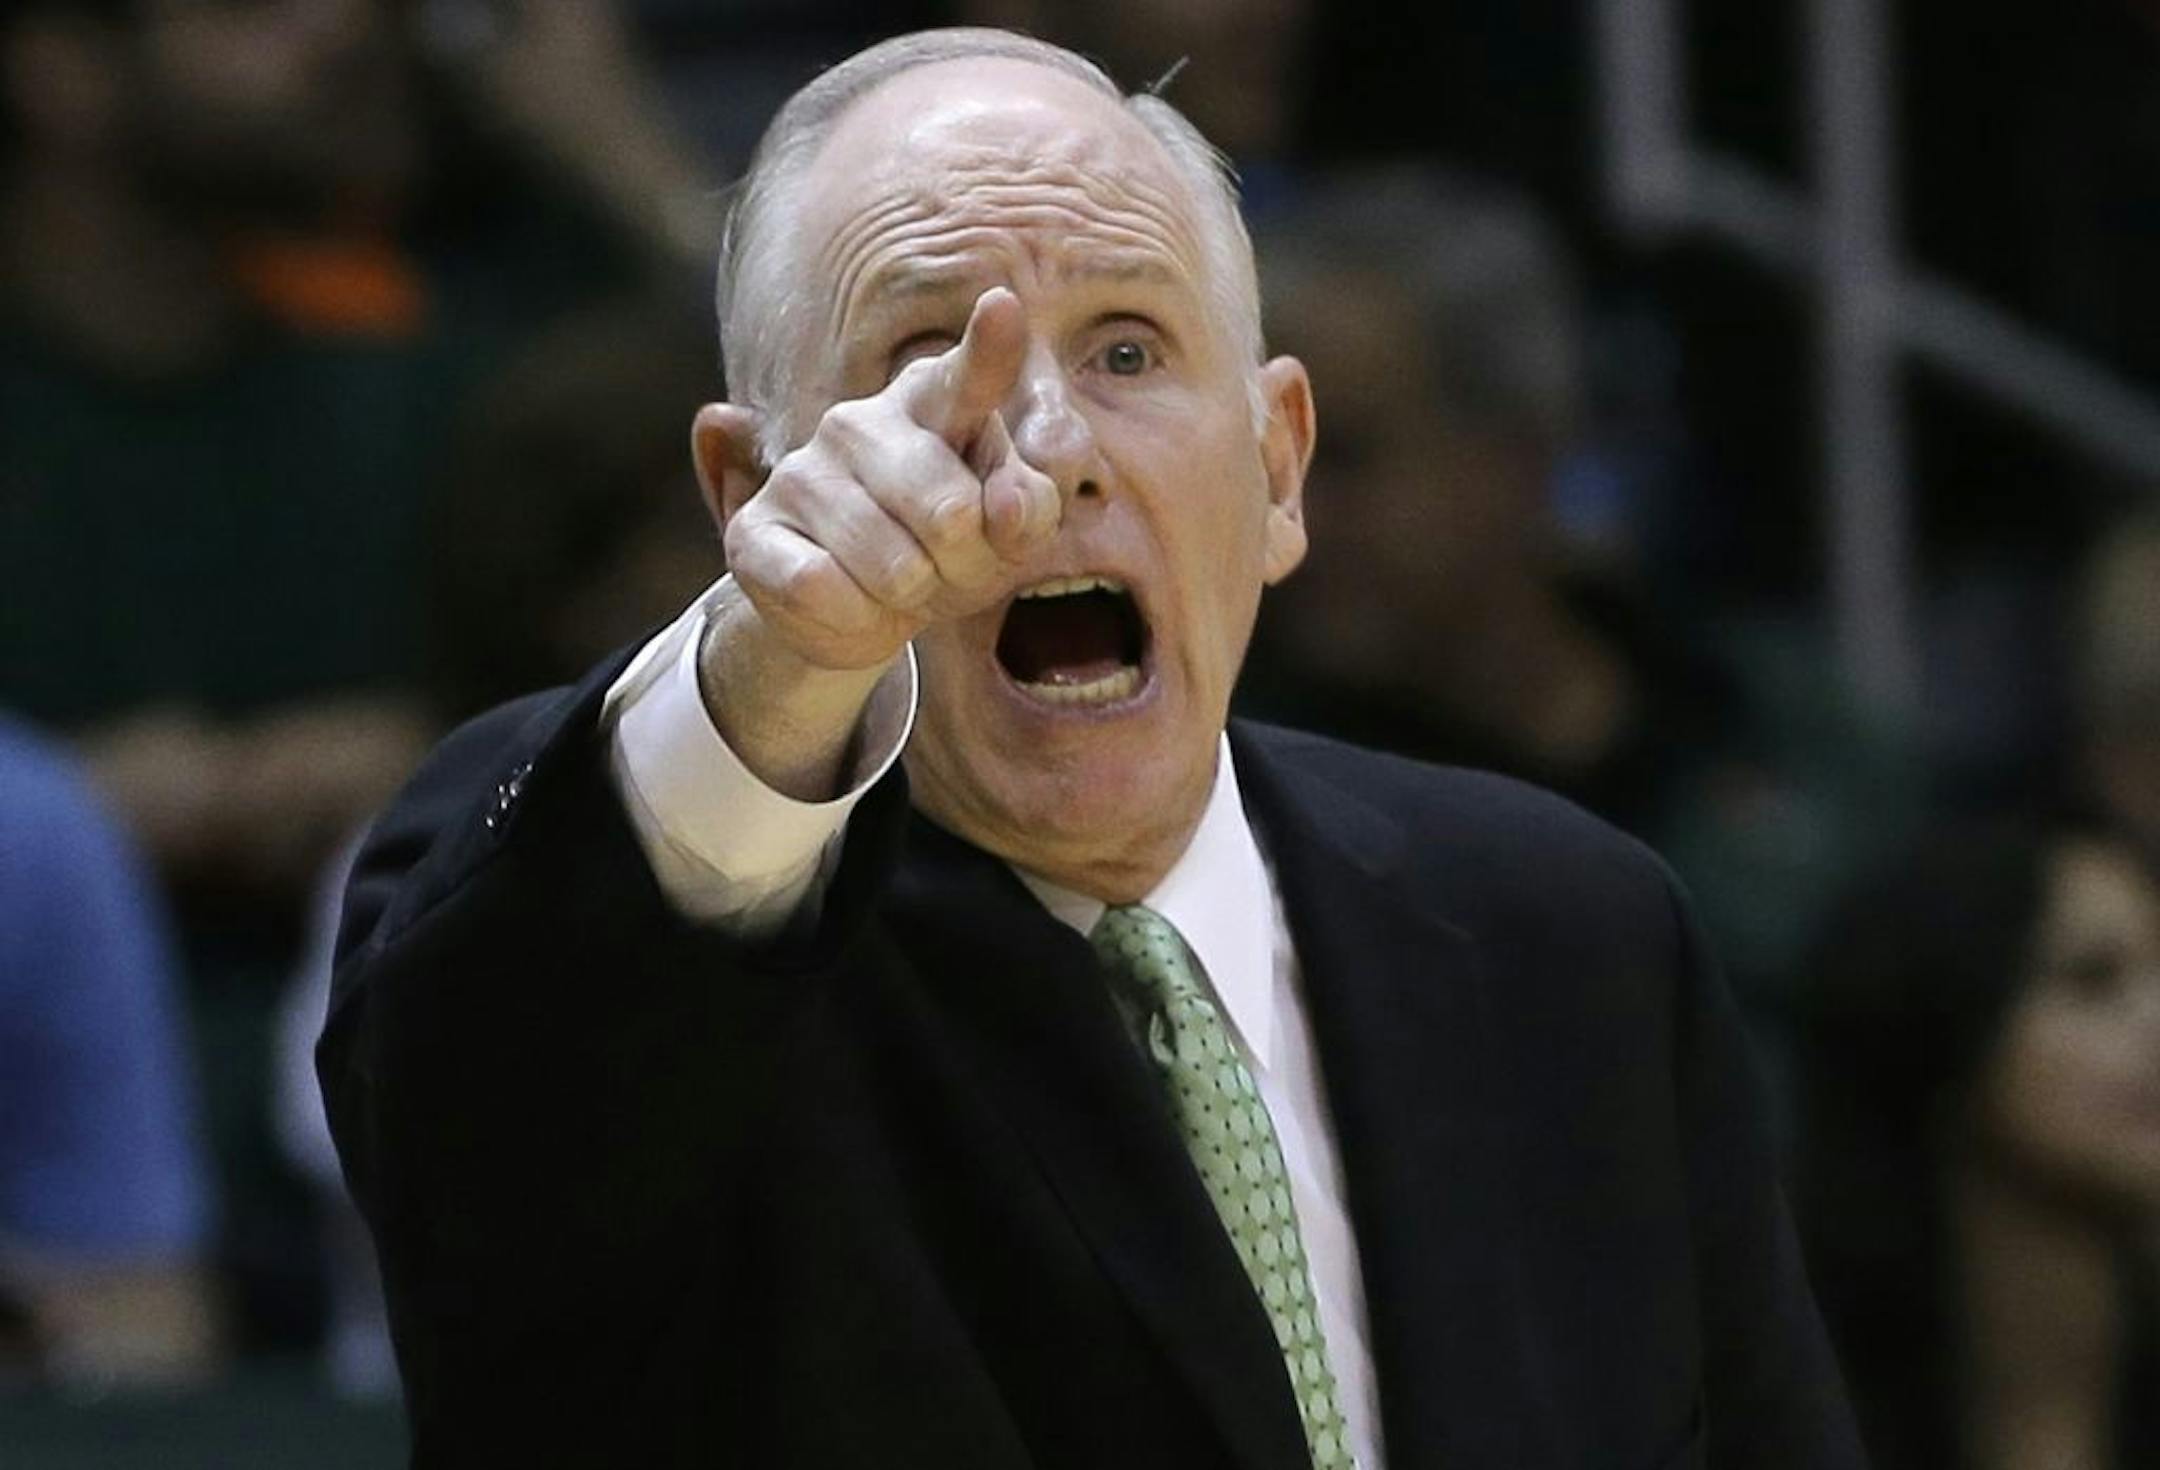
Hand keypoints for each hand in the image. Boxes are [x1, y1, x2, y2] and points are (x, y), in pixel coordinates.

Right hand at [718, 288, 1062, 672]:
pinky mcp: (754, 531)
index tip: (1005, 307)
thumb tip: (1008, 507)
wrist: (858, 611)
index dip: (989, 348)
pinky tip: (850, 603)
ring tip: (899, 586)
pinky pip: (825, 591)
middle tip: (947, 566)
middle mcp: (860, 422)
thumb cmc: (947, 551)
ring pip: (895, 567)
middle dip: (967, 566)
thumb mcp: (1006, 533)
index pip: (967, 377)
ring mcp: (801, 472)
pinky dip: (857, 621)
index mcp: (931, 403)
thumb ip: (1028, 509)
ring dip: (911, 600)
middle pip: (952, 514)